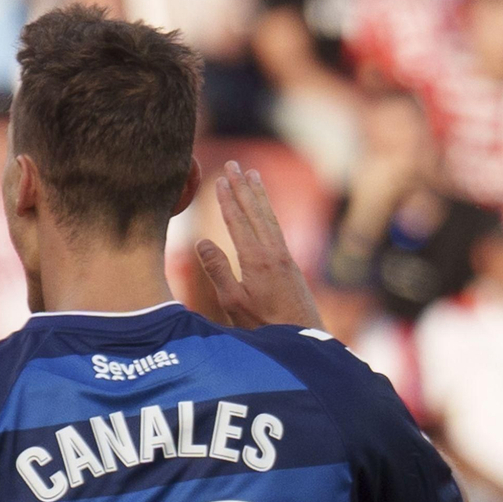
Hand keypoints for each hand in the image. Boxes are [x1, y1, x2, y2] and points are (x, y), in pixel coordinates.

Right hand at [197, 161, 325, 331]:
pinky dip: (268, 212)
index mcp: (255, 259)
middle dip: (243, 187)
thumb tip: (202, 242)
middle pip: (255, 211)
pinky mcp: (290, 263)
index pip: (237, 221)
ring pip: (268, 217)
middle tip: (234, 164)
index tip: (221, 179)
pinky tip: (265, 208)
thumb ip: (218, 270)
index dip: (227, 199)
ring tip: (252, 174)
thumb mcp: (232, 302)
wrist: (300, 338)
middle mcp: (272, 251)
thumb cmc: (262, 325)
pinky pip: (276, 229)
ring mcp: (284, 256)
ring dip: (258, 194)